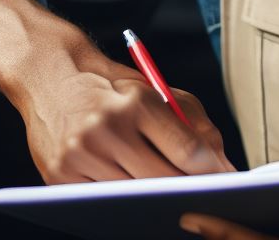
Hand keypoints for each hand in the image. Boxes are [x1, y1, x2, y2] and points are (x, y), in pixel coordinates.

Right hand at [14, 57, 235, 183]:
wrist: (53, 77)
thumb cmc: (114, 86)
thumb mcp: (158, 90)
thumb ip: (194, 122)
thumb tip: (222, 163)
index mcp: (136, 101)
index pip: (185, 149)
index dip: (211, 170)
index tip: (225, 179)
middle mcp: (106, 128)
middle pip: (163, 179)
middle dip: (187, 188)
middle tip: (204, 191)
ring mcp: (80, 155)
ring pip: (134, 195)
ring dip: (156, 197)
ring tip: (170, 191)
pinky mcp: (59, 176)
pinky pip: (104, 200)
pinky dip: (122, 199)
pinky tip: (132, 191)